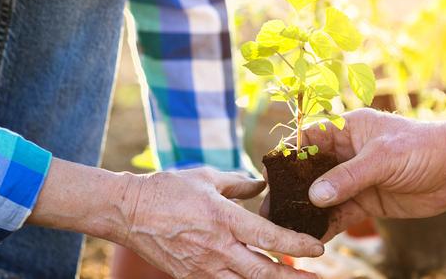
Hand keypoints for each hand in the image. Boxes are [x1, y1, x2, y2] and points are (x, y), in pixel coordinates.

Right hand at [121, 167, 322, 278]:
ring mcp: (203, 267)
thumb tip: (261, 184)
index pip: (269, 237)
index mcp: (224, 218)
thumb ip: (239, 183)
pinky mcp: (191, 277)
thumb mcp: (207, 177)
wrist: (128, 212)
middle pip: (263, 272)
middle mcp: (217, 248)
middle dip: (294, 278)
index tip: (318, 249)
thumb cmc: (168, 189)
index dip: (297, 245)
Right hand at [268, 108, 445, 240]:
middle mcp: (346, 153)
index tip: (270, 174)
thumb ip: (348, 177)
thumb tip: (314, 196)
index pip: (308, 139)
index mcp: (347, 129)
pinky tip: (313, 238)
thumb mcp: (383, 158)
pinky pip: (339, 214)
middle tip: (271, 208)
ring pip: (322, 196)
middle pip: (310, 171)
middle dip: (292, 189)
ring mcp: (355, 179)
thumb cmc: (422, 149)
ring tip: (285, 227)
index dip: (288, 155)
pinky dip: (326, 226)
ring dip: (306, 211)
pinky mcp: (365, 201)